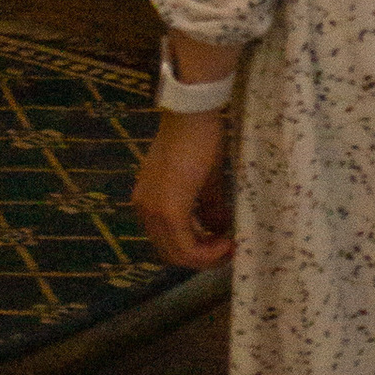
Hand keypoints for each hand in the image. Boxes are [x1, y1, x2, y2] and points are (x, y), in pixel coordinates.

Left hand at [133, 110, 234, 266]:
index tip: (223, 245)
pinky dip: (206, 250)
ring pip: (177, 253)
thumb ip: (208, 209)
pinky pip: (185, 245)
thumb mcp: (205, 181)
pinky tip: (226, 240)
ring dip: (205, 256)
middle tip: (229, 250)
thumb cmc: (199, 140)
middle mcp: (145, 211)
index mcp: (148, 202)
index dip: (196, 251)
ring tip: (230, 246)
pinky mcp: (167, 211)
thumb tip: (218, 231)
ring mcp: (153, 212)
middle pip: (171, 253)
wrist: (192, 116)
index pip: (167, 242)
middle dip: (202, 258)